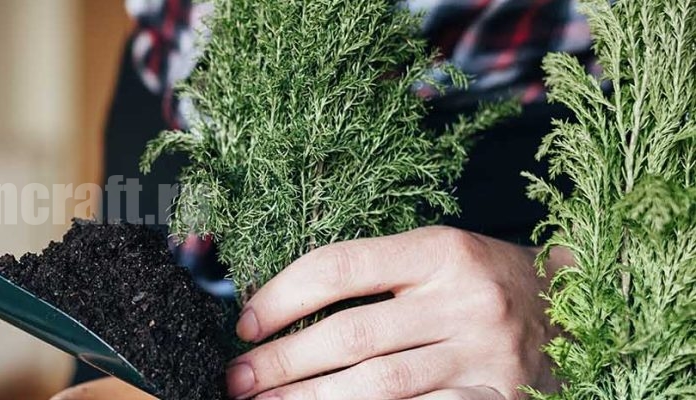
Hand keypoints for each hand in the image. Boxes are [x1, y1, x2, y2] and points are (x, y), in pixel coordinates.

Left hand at [228, 226, 566, 398]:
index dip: (283, 296)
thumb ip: (372, 277)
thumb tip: (278, 309)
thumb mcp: (437, 258)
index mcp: (440, 251)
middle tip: (238, 378)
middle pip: (351, 335)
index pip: (341, 267)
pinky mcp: (497, 399)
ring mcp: (483, 355)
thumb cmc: (485, 281)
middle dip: (283, 362)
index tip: (245, 324)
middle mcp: (465, 300)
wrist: (581, 309)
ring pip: (377, 385)